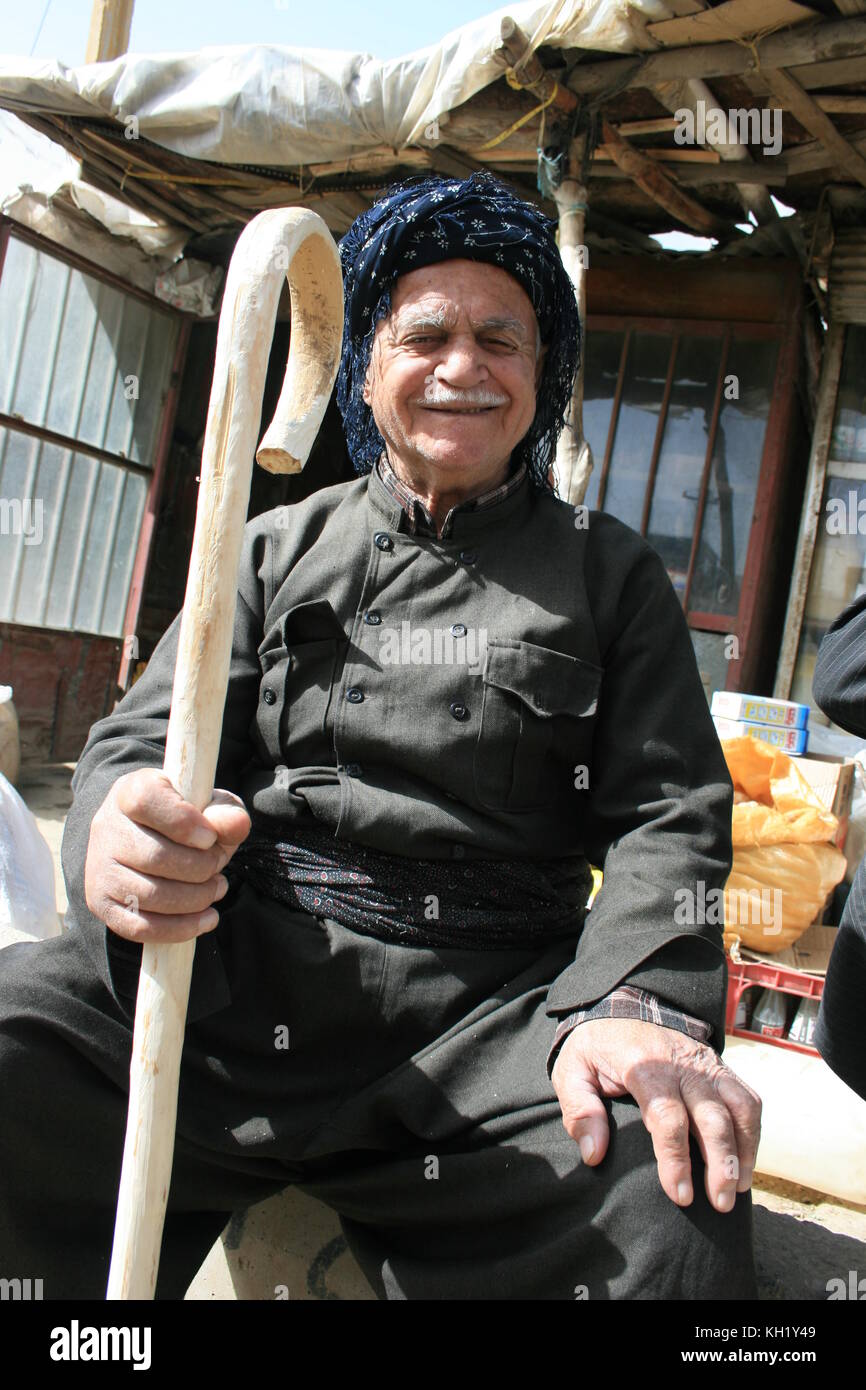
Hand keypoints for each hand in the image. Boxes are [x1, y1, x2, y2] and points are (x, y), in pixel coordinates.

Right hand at [84, 768, 250, 942]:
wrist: (148, 838)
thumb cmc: (185, 819)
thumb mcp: (209, 806)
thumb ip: (225, 813)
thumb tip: (236, 825)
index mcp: (130, 791)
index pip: (145, 801)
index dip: (183, 822)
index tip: (209, 837)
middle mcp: (107, 828)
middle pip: (155, 856)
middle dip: (201, 867)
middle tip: (219, 865)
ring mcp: (99, 868)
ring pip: (150, 895)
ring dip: (196, 898)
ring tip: (216, 889)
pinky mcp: (101, 903)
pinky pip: (139, 927)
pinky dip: (180, 928)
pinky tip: (206, 918)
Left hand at [551, 1019, 760, 1212]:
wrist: (622, 1007)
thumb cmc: (596, 1047)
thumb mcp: (571, 1071)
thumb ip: (579, 1111)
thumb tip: (593, 1155)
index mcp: (643, 1065)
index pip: (667, 1115)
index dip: (676, 1159)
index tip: (681, 1195)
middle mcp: (681, 1063)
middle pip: (712, 1115)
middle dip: (720, 1163)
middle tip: (720, 1204)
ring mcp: (705, 1064)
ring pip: (739, 1106)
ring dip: (743, 1149)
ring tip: (737, 1190)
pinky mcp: (720, 1067)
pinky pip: (747, 1098)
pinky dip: (752, 1132)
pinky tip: (745, 1164)